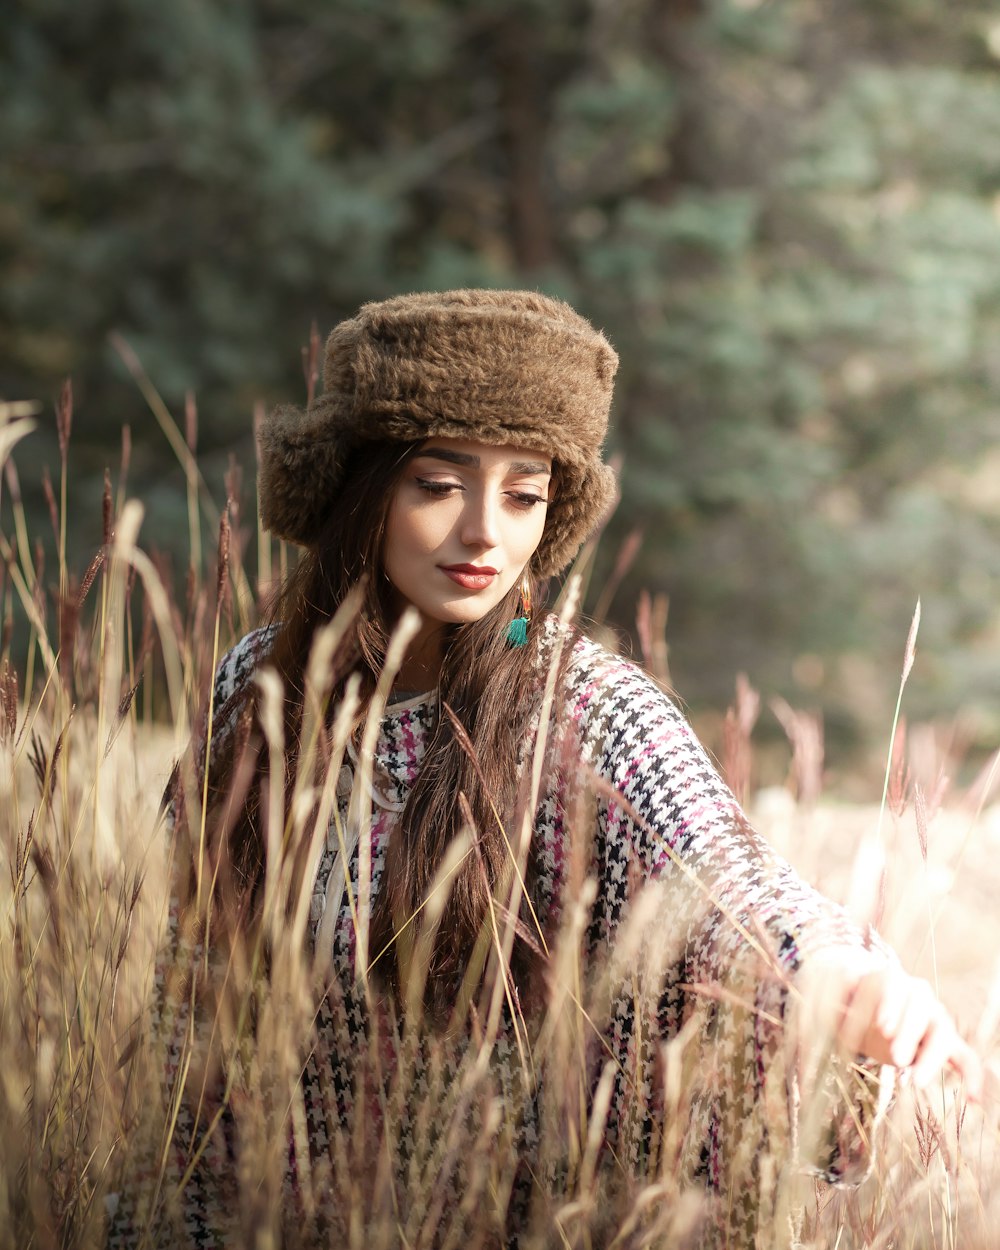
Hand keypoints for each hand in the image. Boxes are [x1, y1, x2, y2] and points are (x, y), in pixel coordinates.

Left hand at [806, 949, 982, 1097]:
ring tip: (916, 1081)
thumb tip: (837, 987)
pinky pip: (966, 1058)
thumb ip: (838, 993)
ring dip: (932, 1058)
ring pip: (943, 1034)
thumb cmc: (854, 1001)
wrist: (869, 1007)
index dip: (892, 1006)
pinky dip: (972, 1077)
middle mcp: (919, 997)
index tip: (883, 1026)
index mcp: (891, 980)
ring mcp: (935, 1019)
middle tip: (895, 1058)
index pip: (895, 987)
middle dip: (909, 1033)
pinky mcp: (946, 1043)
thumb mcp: (840, 996)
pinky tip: (972, 1100)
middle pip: (922, 1009)